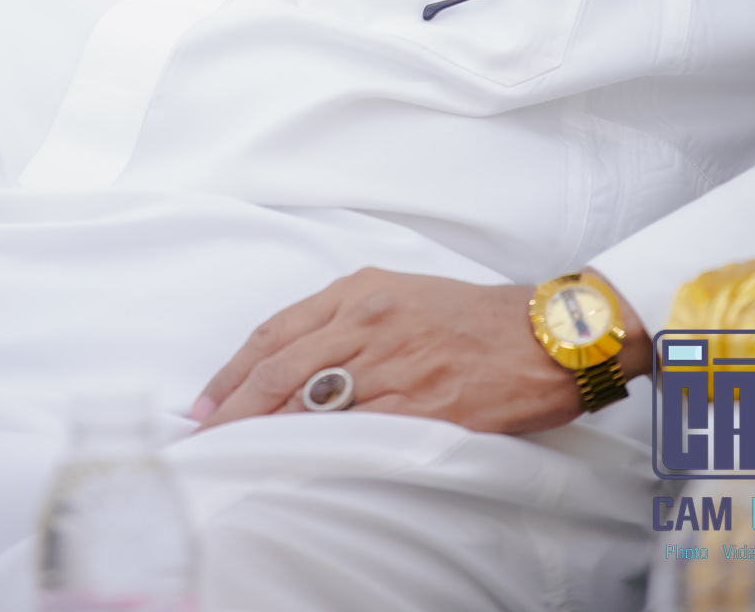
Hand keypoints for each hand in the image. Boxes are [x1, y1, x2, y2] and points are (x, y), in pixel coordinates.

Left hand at [192, 267, 649, 435]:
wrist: (547, 334)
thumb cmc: (477, 316)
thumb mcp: (404, 293)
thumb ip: (353, 317)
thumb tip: (302, 357)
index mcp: (361, 290)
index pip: (277, 331)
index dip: (235, 370)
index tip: (208, 401)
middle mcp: (368, 321)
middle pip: (280, 367)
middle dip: (235, 406)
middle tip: (206, 437)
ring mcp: (393, 364)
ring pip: (310, 400)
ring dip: (267, 430)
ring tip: (238, 456)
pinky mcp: (421, 406)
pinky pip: (357, 432)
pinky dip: (319, 449)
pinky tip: (297, 464)